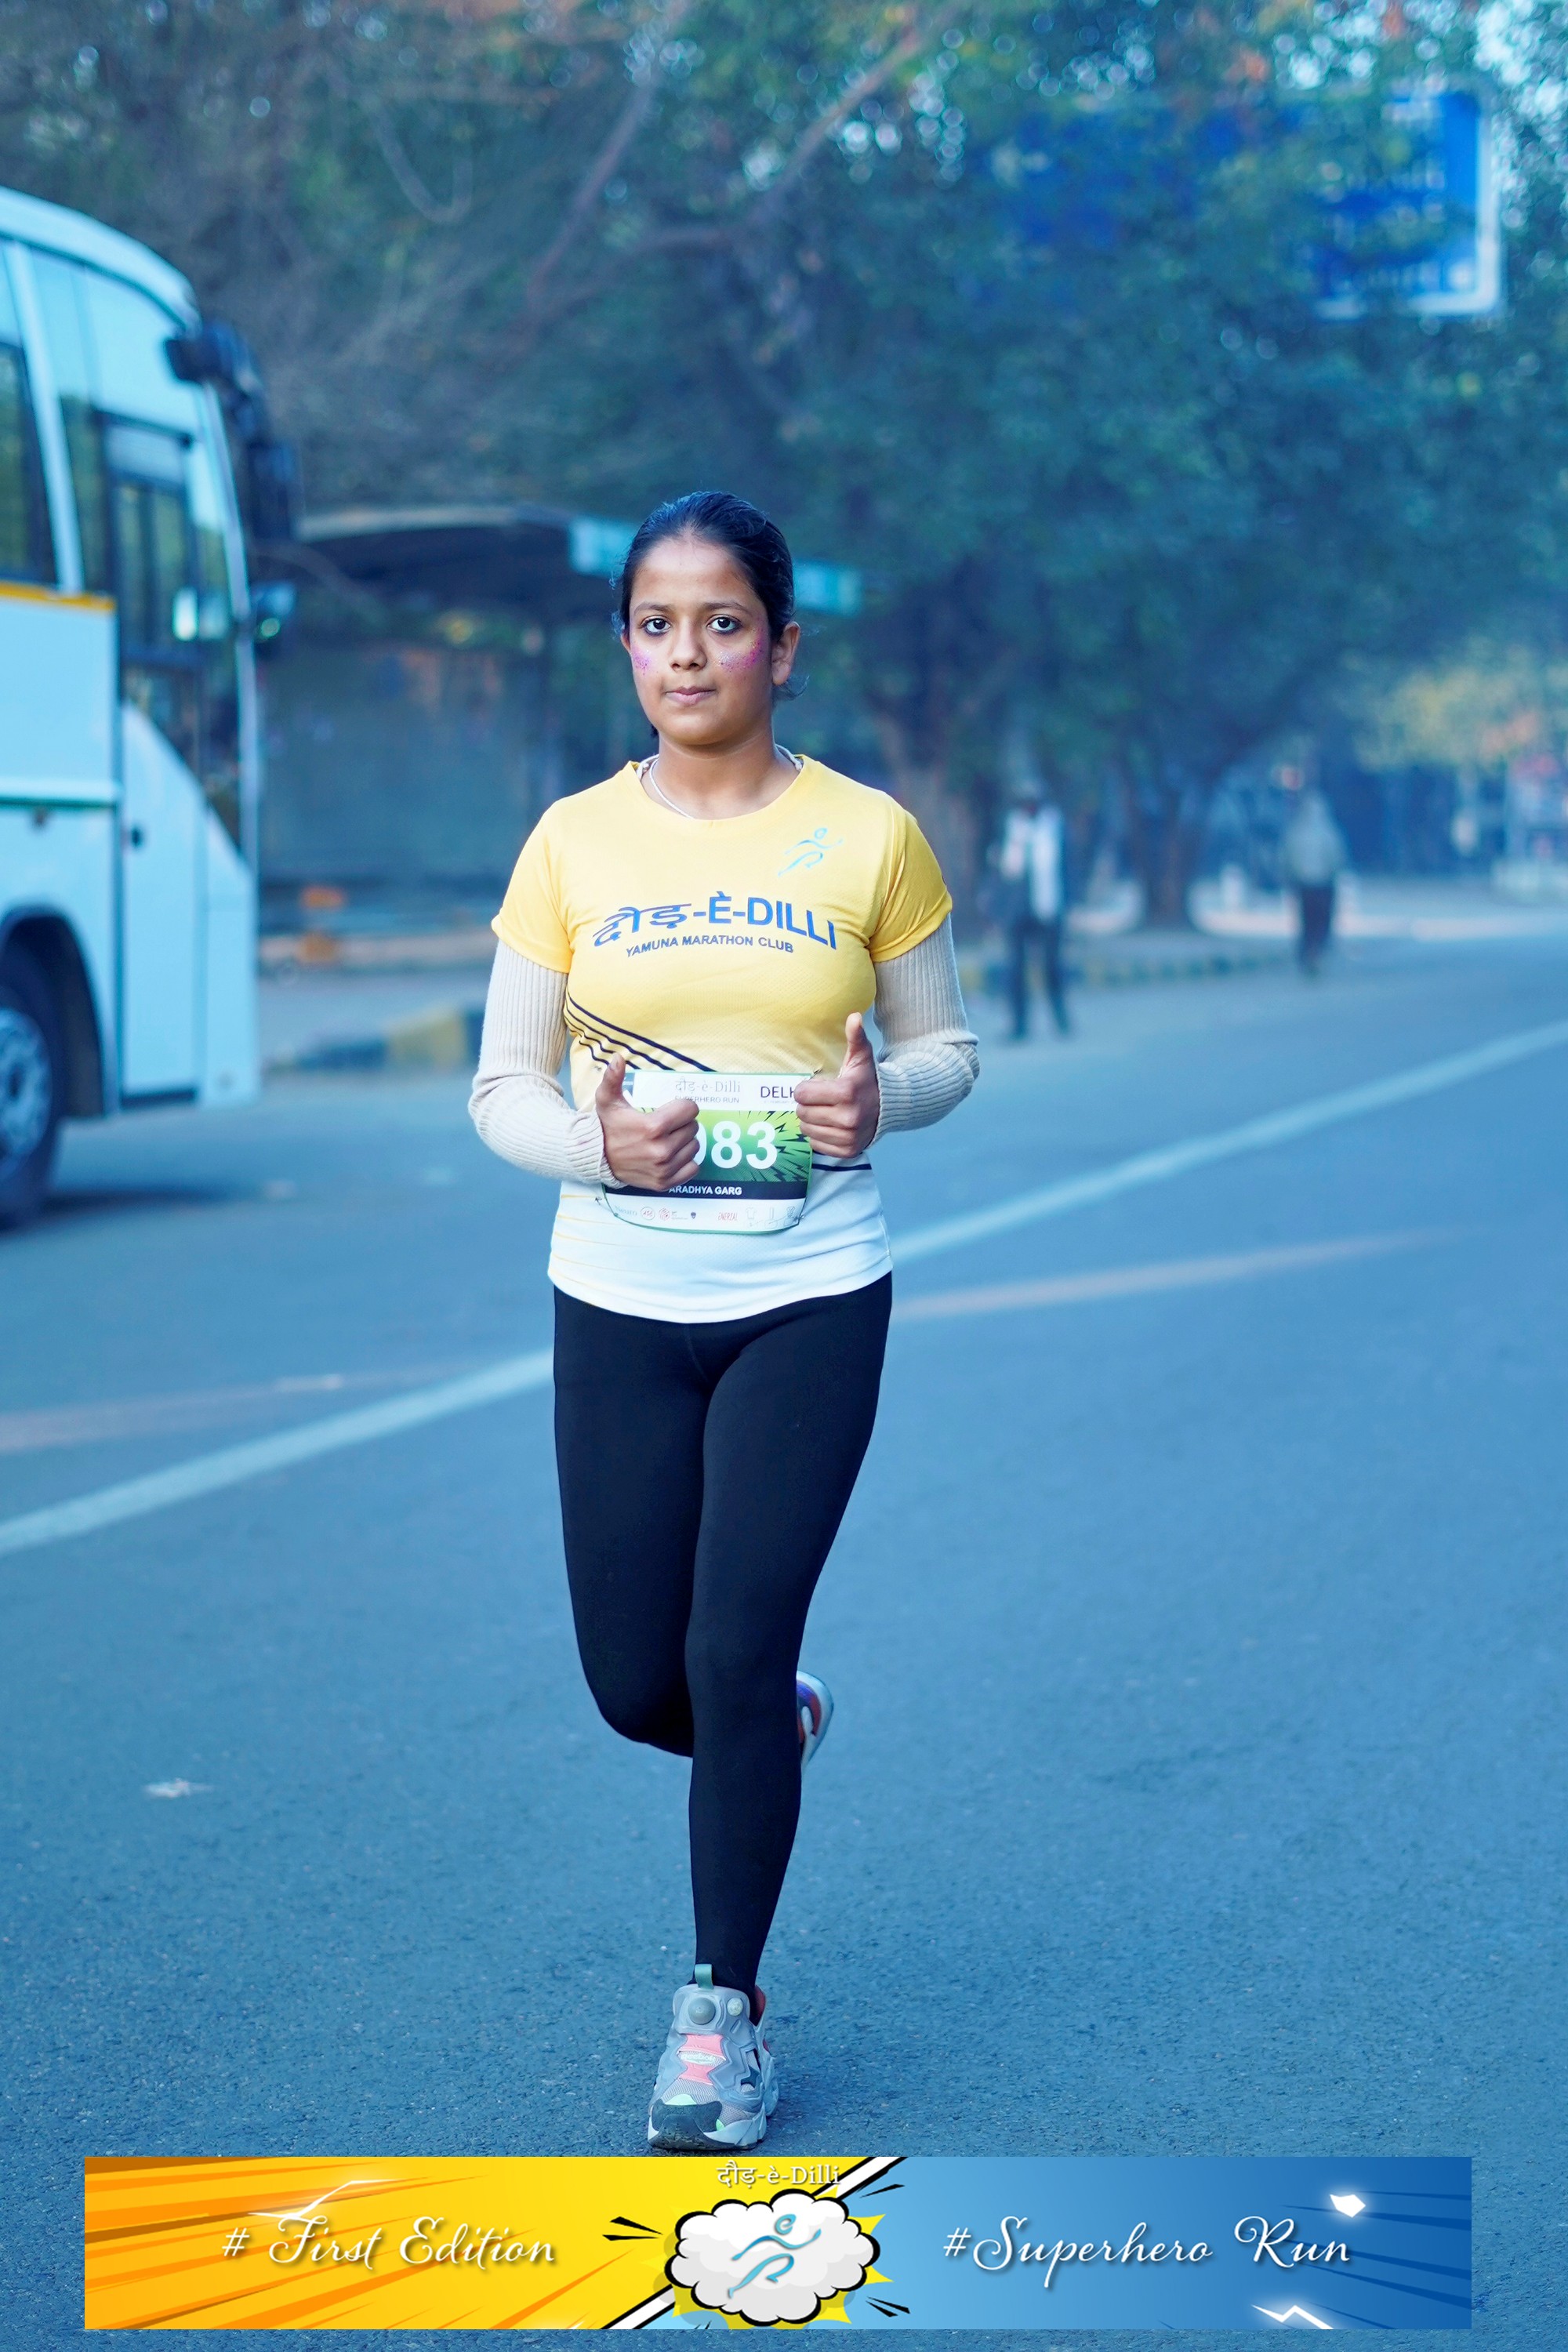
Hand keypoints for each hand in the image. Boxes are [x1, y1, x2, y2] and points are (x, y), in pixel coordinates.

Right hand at [595, 1055, 700, 1190]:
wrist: (597, 1158)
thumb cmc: (607, 1127)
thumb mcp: (607, 1100)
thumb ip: (613, 1078)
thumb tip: (618, 1058)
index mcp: (653, 1127)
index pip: (690, 1110)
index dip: (683, 1107)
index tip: (672, 1109)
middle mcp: (662, 1150)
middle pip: (693, 1128)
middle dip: (683, 1124)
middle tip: (667, 1125)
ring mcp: (664, 1168)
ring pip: (694, 1147)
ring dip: (685, 1141)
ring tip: (668, 1138)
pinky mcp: (665, 1182)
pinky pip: (692, 1168)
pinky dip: (686, 1161)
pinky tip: (672, 1155)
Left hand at [794, 1013, 879, 1159]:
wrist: (889, 1108)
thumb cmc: (867, 1080)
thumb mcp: (861, 1057)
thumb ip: (855, 1037)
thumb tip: (854, 1016)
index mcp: (846, 1092)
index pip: (801, 1093)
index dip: (805, 1088)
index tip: (816, 1086)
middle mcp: (847, 1118)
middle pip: (802, 1112)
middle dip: (807, 1105)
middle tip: (821, 1100)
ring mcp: (848, 1137)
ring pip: (807, 1129)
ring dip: (812, 1121)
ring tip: (826, 1112)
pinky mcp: (847, 1151)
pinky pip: (816, 1144)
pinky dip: (819, 1136)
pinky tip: (831, 1126)